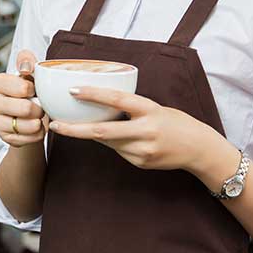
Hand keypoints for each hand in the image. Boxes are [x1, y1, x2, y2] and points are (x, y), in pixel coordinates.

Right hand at [0, 49, 48, 147]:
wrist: (24, 113)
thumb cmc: (27, 89)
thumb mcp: (28, 72)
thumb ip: (27, 61)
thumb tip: (26, 66)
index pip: (22, 87)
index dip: (33, 90)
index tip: (34, 90)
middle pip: (25, 108)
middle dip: (39, 108)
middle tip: (41, 106)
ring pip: (25, 126)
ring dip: (38, 123)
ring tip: (40, 117)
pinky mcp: (3, 137)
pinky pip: (25, 139)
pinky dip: (36, 135)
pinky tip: (38, 128)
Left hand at [48, 87, 223, 172]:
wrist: (199, 149)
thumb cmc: (175, 122)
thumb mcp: (155, 108)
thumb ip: (131, 108)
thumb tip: (99, 104)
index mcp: (150, 110)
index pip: (117, 99)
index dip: (94, 94)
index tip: (73, 90)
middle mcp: (146, 131)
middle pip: (103, 132)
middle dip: (74, 130)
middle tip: (54, 124)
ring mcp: (143, 150)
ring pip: (107, 142)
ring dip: (92, 135)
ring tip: (80, 127)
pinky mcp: (141, 162)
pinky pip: (118, 151)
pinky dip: (112, 143)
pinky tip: (121, 139)